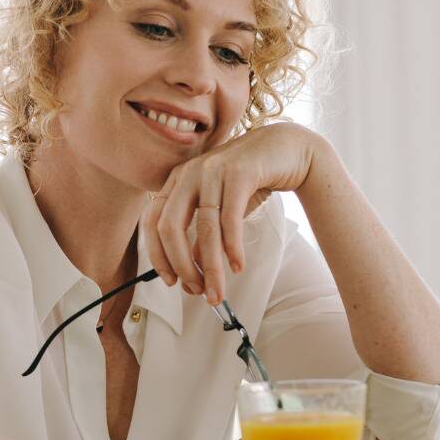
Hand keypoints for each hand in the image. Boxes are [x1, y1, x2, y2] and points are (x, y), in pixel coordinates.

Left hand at [141, 122, 326, 304]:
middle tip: (196, 291)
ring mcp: (212, 170)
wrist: (288, 148)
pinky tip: (237, 266)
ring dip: (210, 266)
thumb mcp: (219, 208)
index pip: (152, 222)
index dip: (157, 255)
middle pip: (170, 226)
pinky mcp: (239, 172)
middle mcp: (189, 173)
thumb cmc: (249, 181)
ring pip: (204, 228)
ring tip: (217, 291)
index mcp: (176, 181)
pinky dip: (233, 248)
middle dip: (181, 265)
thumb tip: (191, 271)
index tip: (170, 281)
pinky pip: (230, 218)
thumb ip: (201, 236)